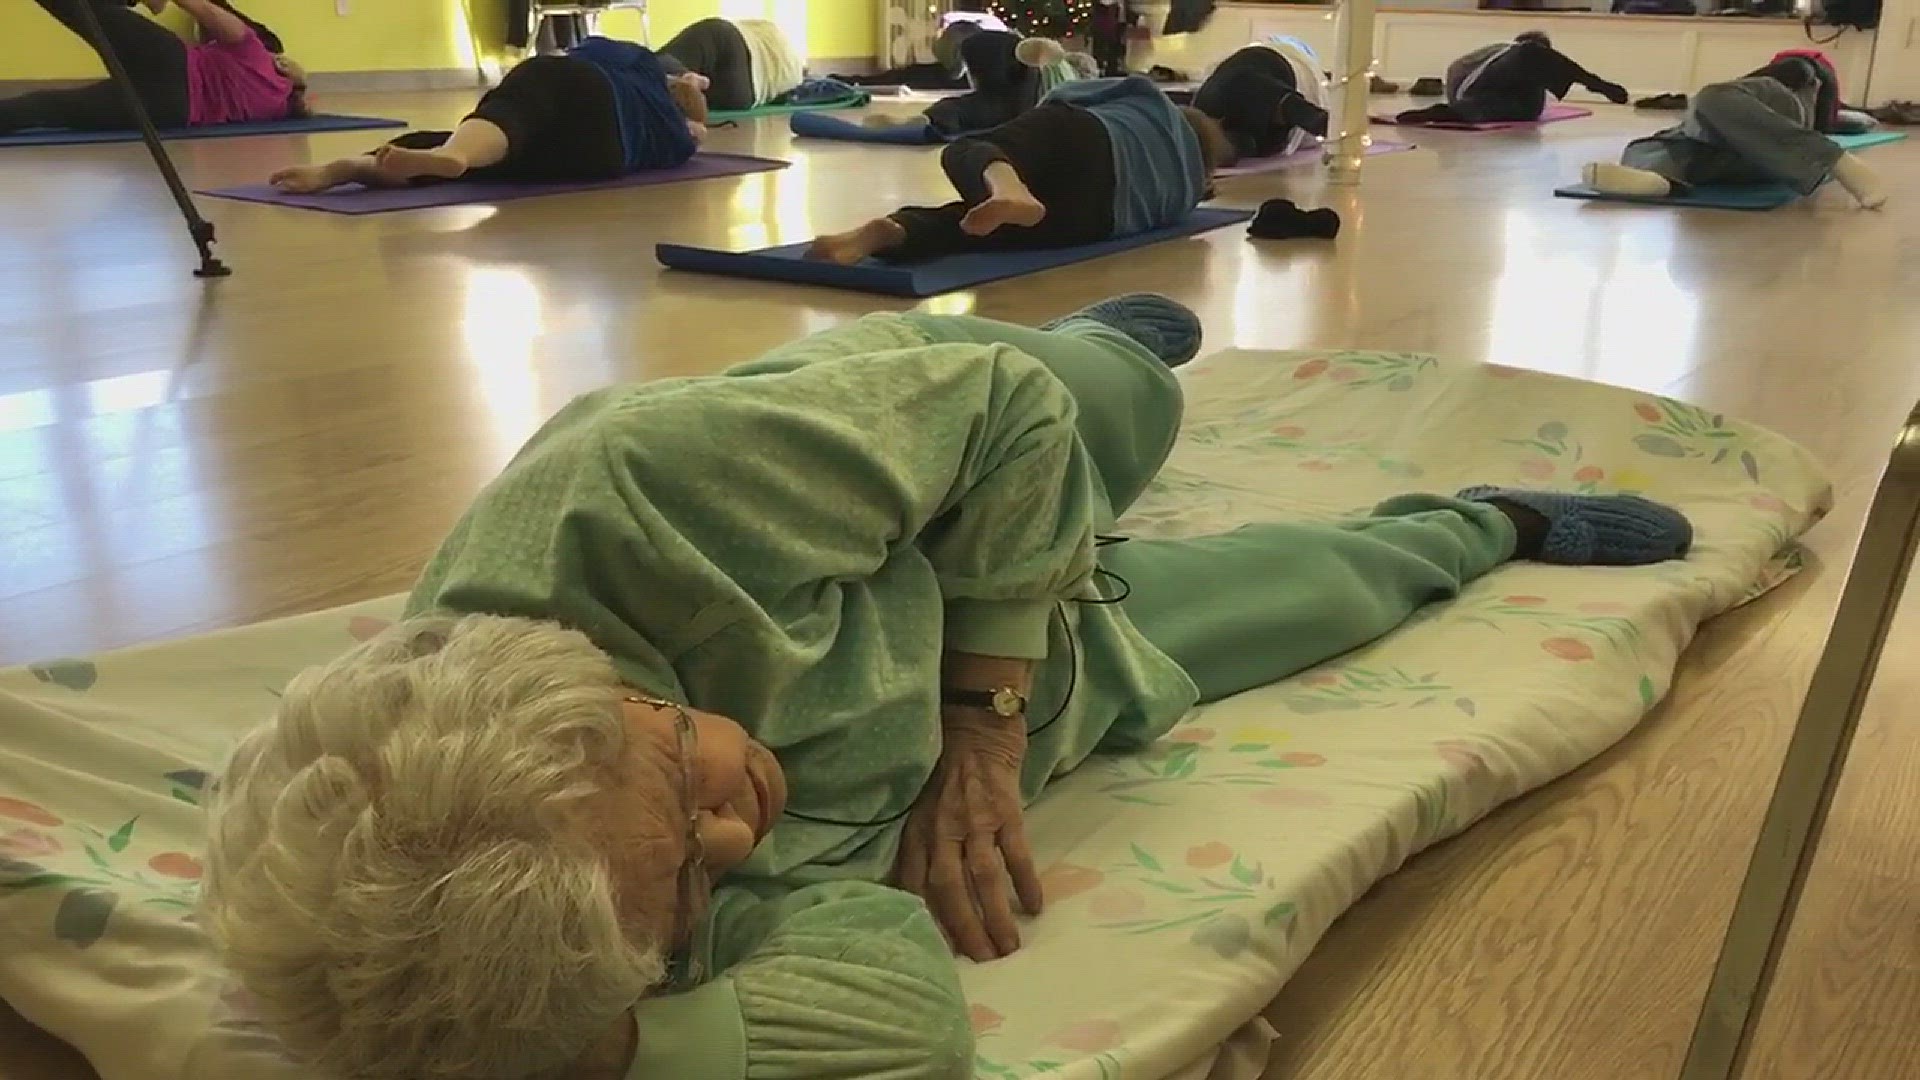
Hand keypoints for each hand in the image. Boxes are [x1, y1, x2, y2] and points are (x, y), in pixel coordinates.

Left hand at [894, 713, 1042, 960]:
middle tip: (982, 960)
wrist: (976, 722)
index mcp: (919, 830)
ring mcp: (974, 819)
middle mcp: (941, 828)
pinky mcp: (1005, 810)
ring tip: (1009, 947)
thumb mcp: (923, 808)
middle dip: (964, 929)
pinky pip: (1015, 854)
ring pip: (981, 878)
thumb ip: (923, 845)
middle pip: (948, 889)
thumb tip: (922, 890)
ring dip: (994, 916)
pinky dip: (1024, 882)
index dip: (926, 920)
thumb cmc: (949, 768)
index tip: (939, 951)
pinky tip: (1034, 906)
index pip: (916, 884)